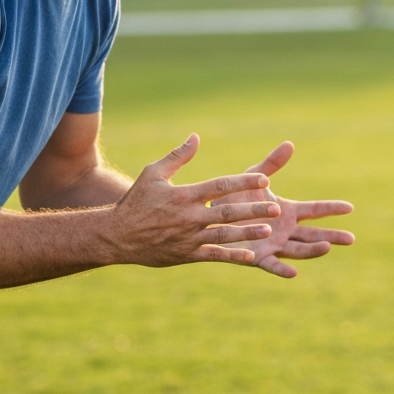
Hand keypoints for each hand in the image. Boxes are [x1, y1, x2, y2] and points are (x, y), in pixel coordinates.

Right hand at [111, 134, 279, 266]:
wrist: (116, 236)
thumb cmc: (135, 201)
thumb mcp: (153, 173)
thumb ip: (178, 156)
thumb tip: (196, 137)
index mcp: (184, 195)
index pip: (220, 186)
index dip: (243, 181)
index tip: (264, 178)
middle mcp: (189, 217)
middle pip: (227, 212)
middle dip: (253, 209)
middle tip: (277, 207)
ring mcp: (189, 238)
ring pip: (224, 235)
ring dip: (247, 232)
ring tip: (268, 229)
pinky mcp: (187, 255)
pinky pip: (214, 256)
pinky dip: (233, 256)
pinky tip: (252, 256)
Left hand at [212, 141, 354, 277]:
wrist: (211, 215)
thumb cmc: (235, 196)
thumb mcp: (255, 176)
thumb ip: (272, 164)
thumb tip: (290, 144)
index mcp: (288, 211)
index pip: (315, 210)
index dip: (332, 208)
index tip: (350, 207)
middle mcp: (285, 230)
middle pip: (313, 234)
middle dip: (331, 236)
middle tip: (351, 239)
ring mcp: (274, 245)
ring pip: (298, 249)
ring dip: (313, 250)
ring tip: (326, 247)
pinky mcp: (257, 257)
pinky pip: (272, 264)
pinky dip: (283, 269)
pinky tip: (294, 273)